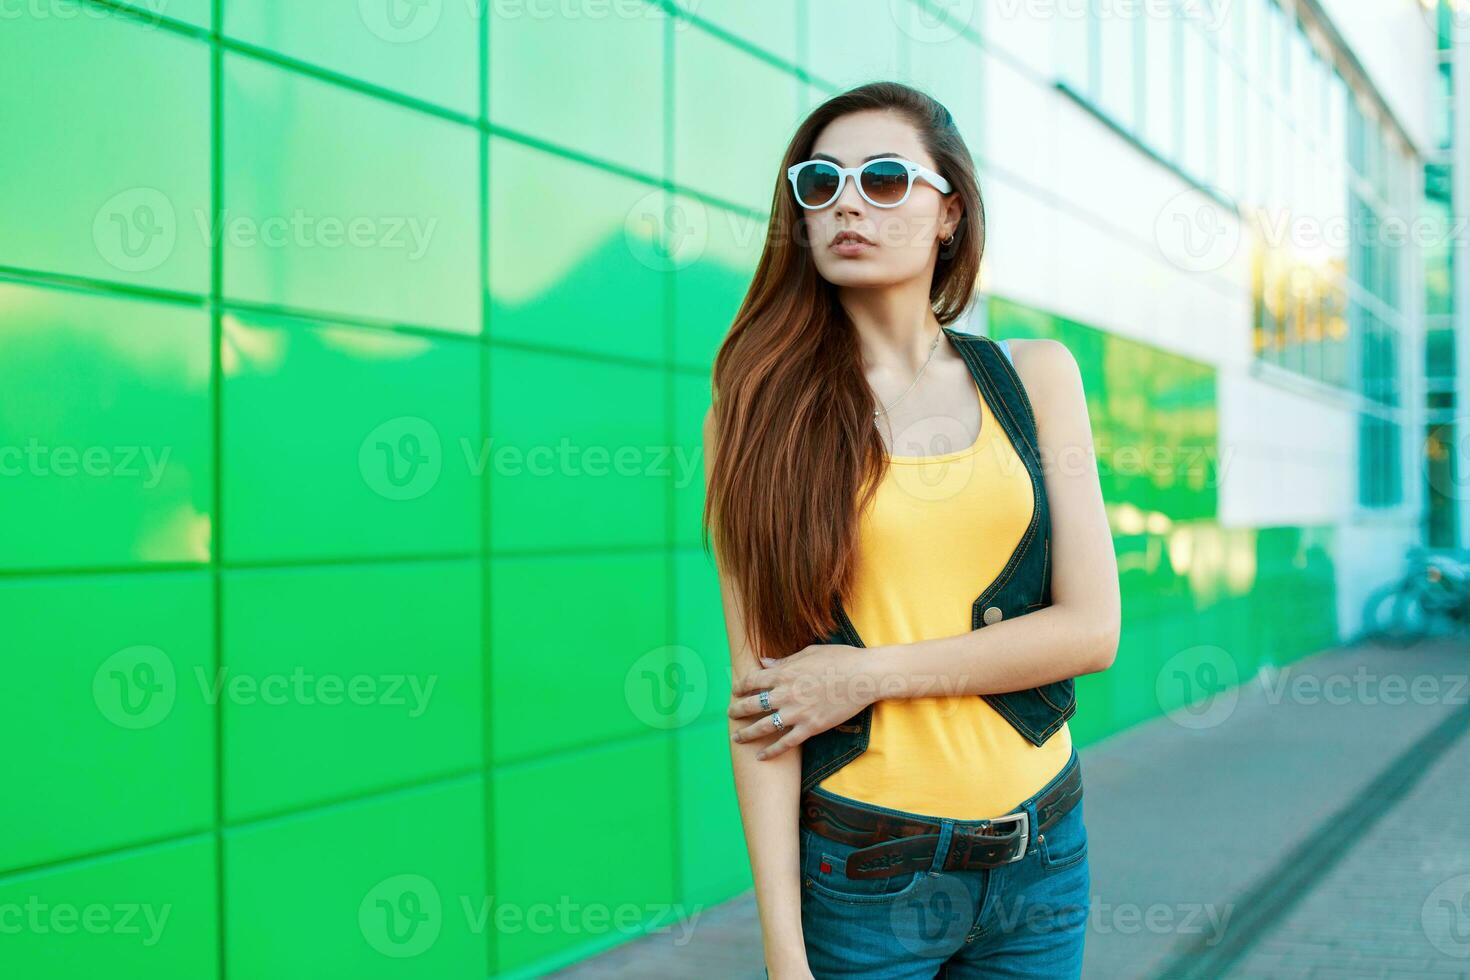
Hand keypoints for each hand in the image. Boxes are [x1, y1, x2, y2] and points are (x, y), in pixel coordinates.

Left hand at [728, 644, 877, 759]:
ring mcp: (797, 712)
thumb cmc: (839, 659)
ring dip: (747, 733)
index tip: (735, 691)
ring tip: (737, 738)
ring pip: (764, 726)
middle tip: (730, 714)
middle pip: (752, 704)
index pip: (752, 681)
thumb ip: (784, 661)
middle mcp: (786, 693)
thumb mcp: (808, 653)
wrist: (863, 676)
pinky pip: (786, 742)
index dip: (740, 686)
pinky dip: (772, 751)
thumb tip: (764, 662)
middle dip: (737, 710)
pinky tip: (761, 757)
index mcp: (784, 673)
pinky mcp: (811, 727)